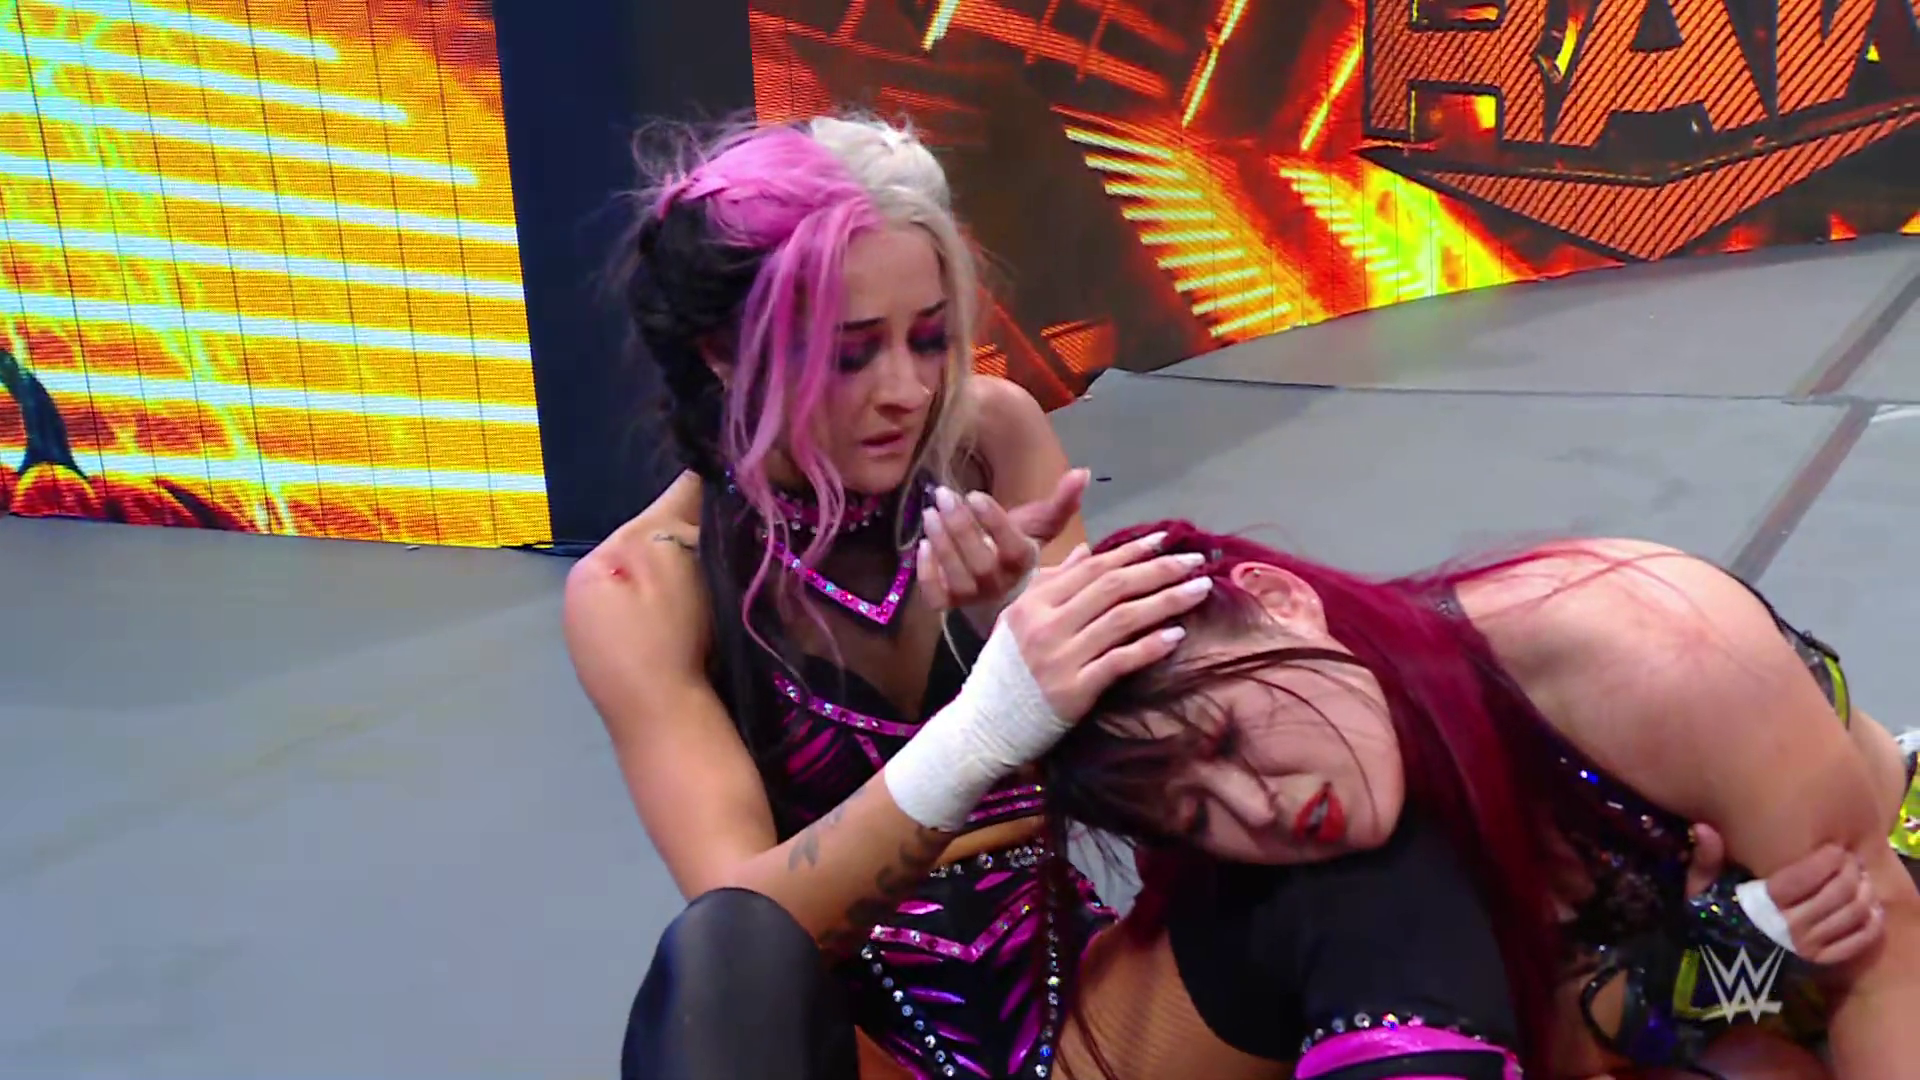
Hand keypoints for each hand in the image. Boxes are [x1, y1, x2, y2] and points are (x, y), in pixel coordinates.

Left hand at [917, 469, 1088, 611]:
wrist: (1000, 587)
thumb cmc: (1016, 549)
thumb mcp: (1041, 524)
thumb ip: (1062, 501)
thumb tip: (1083, 472)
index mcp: (1023, 563)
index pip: (1011, 547)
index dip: (992, 522)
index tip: (975, 495)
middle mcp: (1000, 584)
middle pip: (980, 563)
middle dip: (960, 527)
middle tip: (943, 495)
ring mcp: (973, 597)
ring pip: (957, 578)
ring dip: (942, 544)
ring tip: (930, 512)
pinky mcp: (948, 603)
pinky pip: (935, 596)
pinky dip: (926, 574)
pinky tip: (921, 546)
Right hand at [994, 529, 1212, 722]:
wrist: (985, 725)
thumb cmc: (1005, 671)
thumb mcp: (1020, 618)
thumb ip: (1055, 583)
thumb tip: (1089, 550)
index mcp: (1033, 602)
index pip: (1092, 569)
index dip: (1132, 552)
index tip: (1166, 539)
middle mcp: (1045, 624)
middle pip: (1113, 588)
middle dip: (1159, 570)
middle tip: (1195, 561)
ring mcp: (1060, 658)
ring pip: (1122, 620)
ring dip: (1166, 602)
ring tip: (1199, 590)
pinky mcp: (1073, 691)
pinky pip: (1118, 662)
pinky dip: (1149, 647)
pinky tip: (1177, 636)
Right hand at [1689, 824, 1883, 963]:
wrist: (1721, 970)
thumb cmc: (1712, 922)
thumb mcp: (1700, 890)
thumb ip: (1706, 859)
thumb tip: (1703, 827)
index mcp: (1763, 903)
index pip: (1808, 873)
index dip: (1829, 857)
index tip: (1833, 847)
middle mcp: (1791, 925)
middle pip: (1838, 890)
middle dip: (1851, 869)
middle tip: (1850, 860)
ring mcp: (1809, 946)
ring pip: (1853, 912)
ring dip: (1864, 891)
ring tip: (1861, 878)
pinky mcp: (1821, 962)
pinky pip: (1858, 940)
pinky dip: (1871, 922)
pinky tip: (1870, 907)